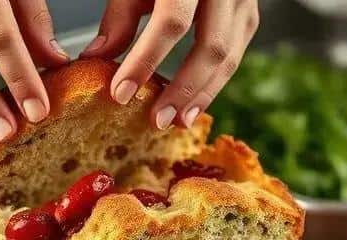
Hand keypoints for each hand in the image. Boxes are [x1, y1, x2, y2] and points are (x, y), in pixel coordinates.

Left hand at [82, 0, 258, 129]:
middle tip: (157, 120)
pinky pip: (235, 56)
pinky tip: (194, 104)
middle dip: (182, 90)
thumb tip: (97, 57)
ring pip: (229, 58)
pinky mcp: (248, 15)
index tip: (121, 93)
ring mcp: (243, 1)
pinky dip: (213, 84)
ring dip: (202, 95)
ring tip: (178, 122)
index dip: (146, 61)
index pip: (171, 22)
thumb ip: (121, 16)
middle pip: (210, 47)